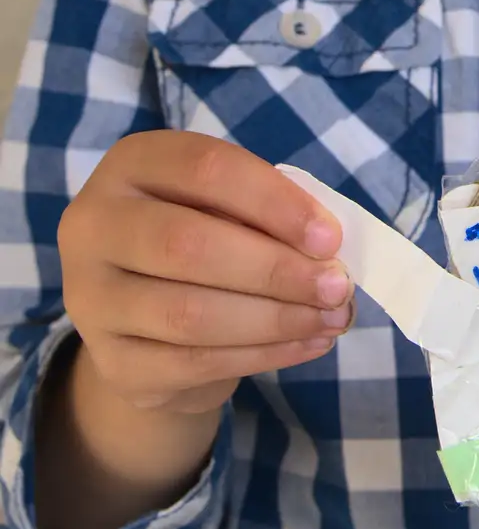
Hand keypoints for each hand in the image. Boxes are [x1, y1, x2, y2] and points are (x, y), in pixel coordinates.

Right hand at [59, 131, 353, 415]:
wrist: (144, 320)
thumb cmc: (202, 236)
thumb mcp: (227, 206)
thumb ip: (267, 214)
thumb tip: (328, 250)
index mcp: (130, 165)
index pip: (203, 168)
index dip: (273, 201)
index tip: (330, 236)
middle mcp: (93, 226)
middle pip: (187, 245)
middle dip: (275, 268)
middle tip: (336, 285)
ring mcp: (91, 299)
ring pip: (190, 314)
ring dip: (276, 318)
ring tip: (331, 317)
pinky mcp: (112, 363)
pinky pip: (193, 363)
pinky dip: (262, 355)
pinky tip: (307, 344)